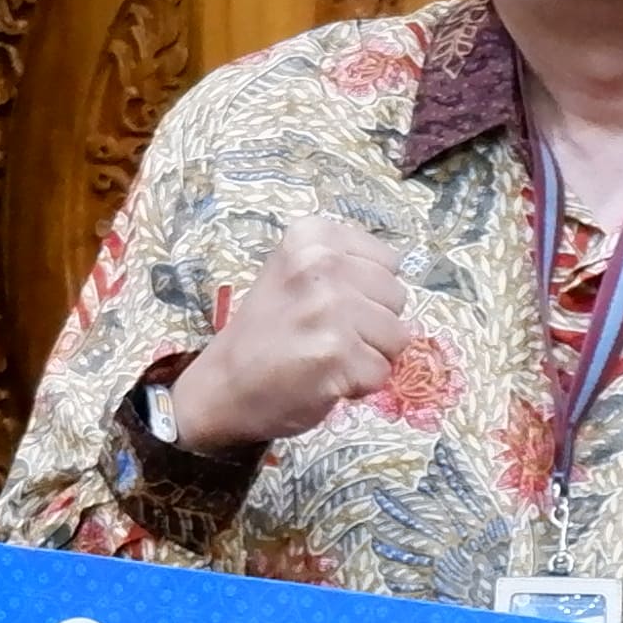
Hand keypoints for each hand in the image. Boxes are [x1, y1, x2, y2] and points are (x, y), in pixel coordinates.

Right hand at [163, 219, 418, 452]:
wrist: (224, 386)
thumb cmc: (267, 331)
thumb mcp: (295, 274)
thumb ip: (344, 265)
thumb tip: (398, 280)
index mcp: (313, 237)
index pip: (389, 262)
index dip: (369, 292)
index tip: (332, 305)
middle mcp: (322, 264)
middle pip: (397, 297)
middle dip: (373, 324)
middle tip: (328, 336)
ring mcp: (331, 308)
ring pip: (397, 336)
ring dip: (370, 355)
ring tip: (328, 356)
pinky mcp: (337, 353)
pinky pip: (382, 372)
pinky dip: (360, 385)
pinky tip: (325, 378)